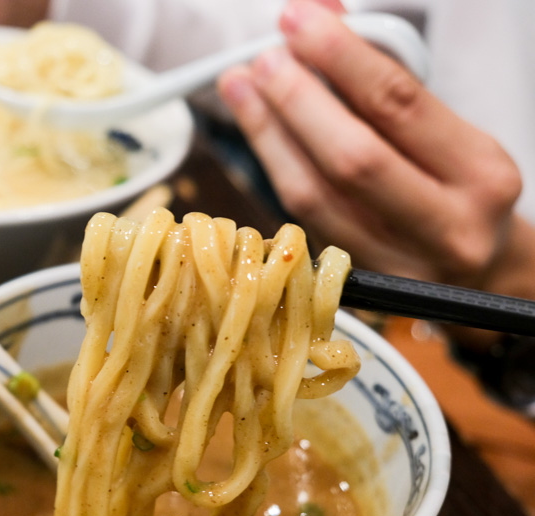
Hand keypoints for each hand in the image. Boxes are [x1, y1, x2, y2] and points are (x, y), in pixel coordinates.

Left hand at [216, 0, 531, 307]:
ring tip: (240, 87)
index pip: (398, 105)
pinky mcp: (357, 284)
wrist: (480, 270)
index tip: (299, 22)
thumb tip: (320, 17)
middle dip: (297, 99)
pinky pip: (300, 218)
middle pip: (351, 158)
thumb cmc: (457, 186)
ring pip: (312, 196)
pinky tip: (256, 131)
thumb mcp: (443, 128)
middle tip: (263, 59)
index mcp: (481, 174)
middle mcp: (446, 227)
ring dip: (267, 134)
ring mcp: (398, 265)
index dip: (341, 58)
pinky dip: (273, 168)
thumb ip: (383, 75)